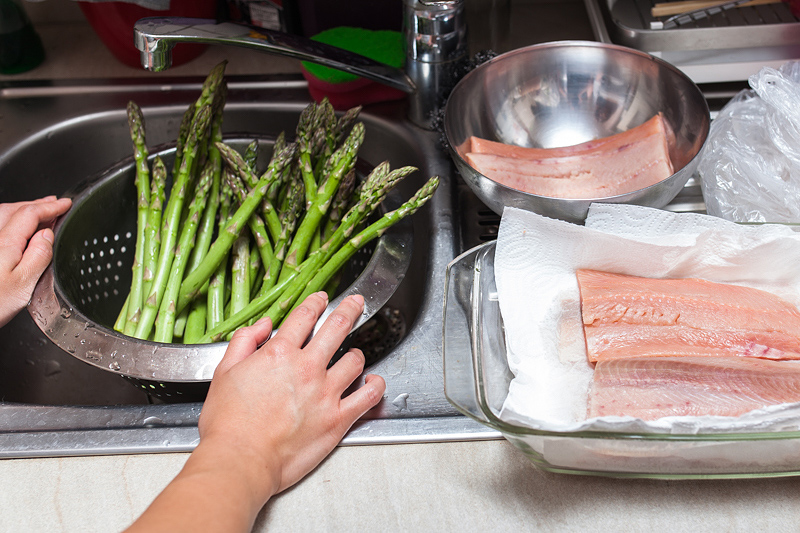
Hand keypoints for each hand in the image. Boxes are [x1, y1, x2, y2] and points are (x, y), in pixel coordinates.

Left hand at [0, 196, 71, 327]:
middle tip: (54, 204)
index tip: (65, 204)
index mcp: (5, 244)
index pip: (30, 214)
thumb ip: (38, 256)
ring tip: (38, 212)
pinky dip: (11, 221)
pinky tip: (16, 231)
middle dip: (36, 204)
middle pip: (13, 210)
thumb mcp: (23, 284)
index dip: (50, 206)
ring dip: (22, 211)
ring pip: (3, 217)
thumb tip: (48, 236)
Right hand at [126, 292, 386, 531]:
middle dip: (350, 310)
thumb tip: (263, 325)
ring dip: (357, 355)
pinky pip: (368, 396)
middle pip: (337, 328)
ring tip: (356, 355)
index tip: (322, 298)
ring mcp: (326, 393)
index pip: (304, 317)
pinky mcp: (338, 419)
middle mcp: (307, 368)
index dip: (316, 303)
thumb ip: (244, 342)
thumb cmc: (228, 423)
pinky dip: (376, 386)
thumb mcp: (224, 373)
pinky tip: (374, 382)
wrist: (241, 460)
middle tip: (356, 303)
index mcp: (279, 354)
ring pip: (355, 361)